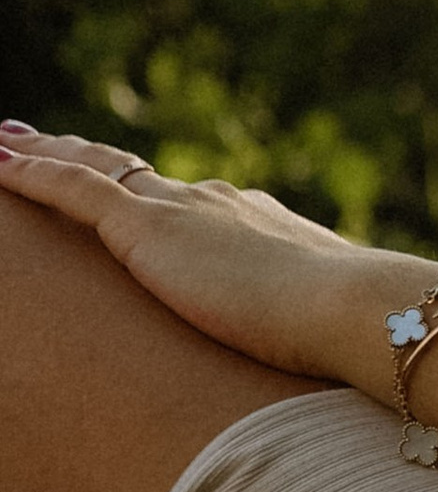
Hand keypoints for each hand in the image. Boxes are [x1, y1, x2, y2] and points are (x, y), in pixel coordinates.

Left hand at [0, 126, 402, 377]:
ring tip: (0, 141)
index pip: (179, 201)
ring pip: (91, 168)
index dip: (139, 188)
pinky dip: (32, 175)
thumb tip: (303, 352)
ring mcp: (179, 209)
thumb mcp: (313, 323)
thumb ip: (295, 325)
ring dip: (42, 153)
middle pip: (127, 172)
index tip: (117, 179)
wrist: (348, 307)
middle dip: (77, 153)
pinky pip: (73, 189)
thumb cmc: (344, 329)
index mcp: (249, 222)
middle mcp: (211, 202)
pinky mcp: (148, 227)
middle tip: (30, 138)